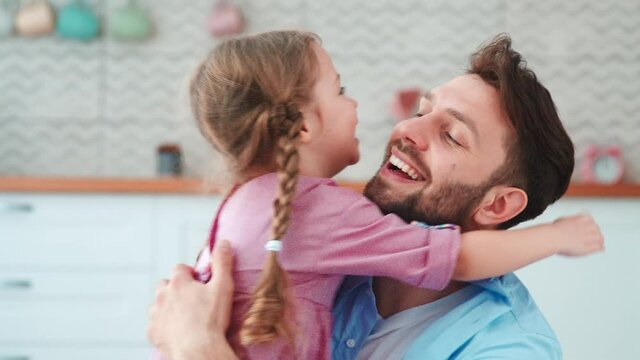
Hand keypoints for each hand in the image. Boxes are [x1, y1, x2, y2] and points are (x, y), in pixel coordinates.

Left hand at [147, 240, 237, 359]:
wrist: (198, 351)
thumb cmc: (211, 320)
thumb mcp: (223, 287)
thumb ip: (222, 263)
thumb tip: (223, 243)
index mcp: (178, 282)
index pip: (180, 268)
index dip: (191, 275)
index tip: (200, 284)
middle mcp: (162, 295)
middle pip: (166, 285)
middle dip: (176, 289)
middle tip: (193, 301)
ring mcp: (155, 314)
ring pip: (158, 304)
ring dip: (168, 306)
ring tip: (185, 317)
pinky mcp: (152, 332)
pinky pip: (155, 324)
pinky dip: (163, 325)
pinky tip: (177, 330)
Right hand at [553, 214, 604, 255]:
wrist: (554, 237)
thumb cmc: (554, 230)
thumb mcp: (561, 221)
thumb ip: (567, 221)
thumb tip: (566, 222)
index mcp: (580, 219)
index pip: (589, 219)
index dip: (589, 224)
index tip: (588, 228)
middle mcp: (586, 227)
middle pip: (596, 228)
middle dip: (595, 232)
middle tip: (594, 237)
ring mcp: (588, 237)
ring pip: (600, 237)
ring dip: (600, 240)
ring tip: (600, 243)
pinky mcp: (588, 247)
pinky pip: (598, 247)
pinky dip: (600, 248)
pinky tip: (601, 249)